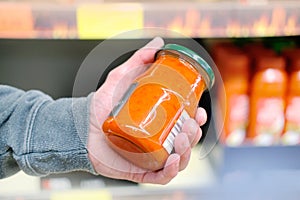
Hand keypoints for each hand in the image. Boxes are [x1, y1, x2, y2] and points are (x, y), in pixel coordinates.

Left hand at [88, 37, 206, 183]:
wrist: (79, 128)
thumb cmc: (101, 106)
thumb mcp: (120, 79)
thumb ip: (137, 60)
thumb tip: (158, 44)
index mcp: (159, 123)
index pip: (185, 124)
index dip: (197, 120)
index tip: (198, 111)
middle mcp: (158, 141)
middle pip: (185, 142)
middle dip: (193, 135)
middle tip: (189, 125)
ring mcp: (151, 157)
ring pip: (178, 160)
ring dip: (186, 151)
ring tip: (181, 139)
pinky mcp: (140, 171)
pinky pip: (162, 177)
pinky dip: (171, 171)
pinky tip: (173, 160)